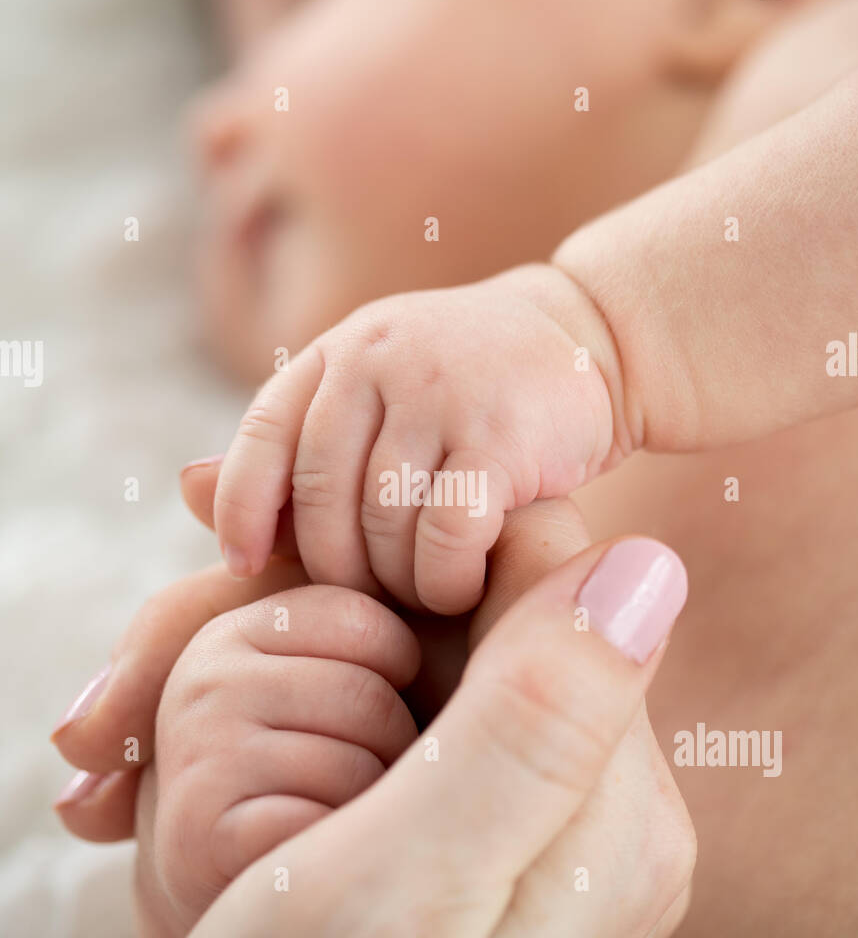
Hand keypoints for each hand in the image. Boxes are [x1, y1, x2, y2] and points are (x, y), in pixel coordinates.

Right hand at [99, 530, 692, 937]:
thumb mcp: (406, 886)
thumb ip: (533, 722)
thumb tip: (648, 564)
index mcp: (613, 820)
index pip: (553, 592)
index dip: (427, 587)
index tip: (331, 671)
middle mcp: (603, 828)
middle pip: (488, 636)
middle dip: (367, 667)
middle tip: (289, 807)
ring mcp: (542, 850)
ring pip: (426, 681)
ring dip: (330, 716)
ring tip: (279, 845)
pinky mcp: (478, 868)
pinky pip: (403, 745)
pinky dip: (328, 761)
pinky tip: (287, 850)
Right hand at [135, 584, 418, 937]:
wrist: (240, 911)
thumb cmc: (316, 786)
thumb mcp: (335, 685)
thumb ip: (378, 628)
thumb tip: (484, 573)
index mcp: (235, 630)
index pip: (369, 624)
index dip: (400, 681)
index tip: (367, 722)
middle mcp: (203, 681)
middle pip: (368, 696)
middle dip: (393, 752)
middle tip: (356, 789)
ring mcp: (197, 755)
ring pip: (355, 766)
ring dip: (374, 810)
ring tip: (336, 825)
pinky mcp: (199, 833)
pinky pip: (325, 827)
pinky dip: (341, 859)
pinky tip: (311, 862)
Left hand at [211, 262, 629, 613]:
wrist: (592, 339)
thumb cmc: (470, 393)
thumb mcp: (376, 400)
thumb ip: (295, 450)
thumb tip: (186, 492)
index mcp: (340, 352)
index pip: (263, 436)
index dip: (244, 510)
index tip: (245, 568)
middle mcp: (379, 360)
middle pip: (322, 501)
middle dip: (339, 568)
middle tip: (372, 598)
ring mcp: (440, 392)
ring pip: (380, 528)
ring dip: (398, 582)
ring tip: (424, 590)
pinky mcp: (501, 434)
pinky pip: (443, 538)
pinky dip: (445, 580)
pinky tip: (463, 583)